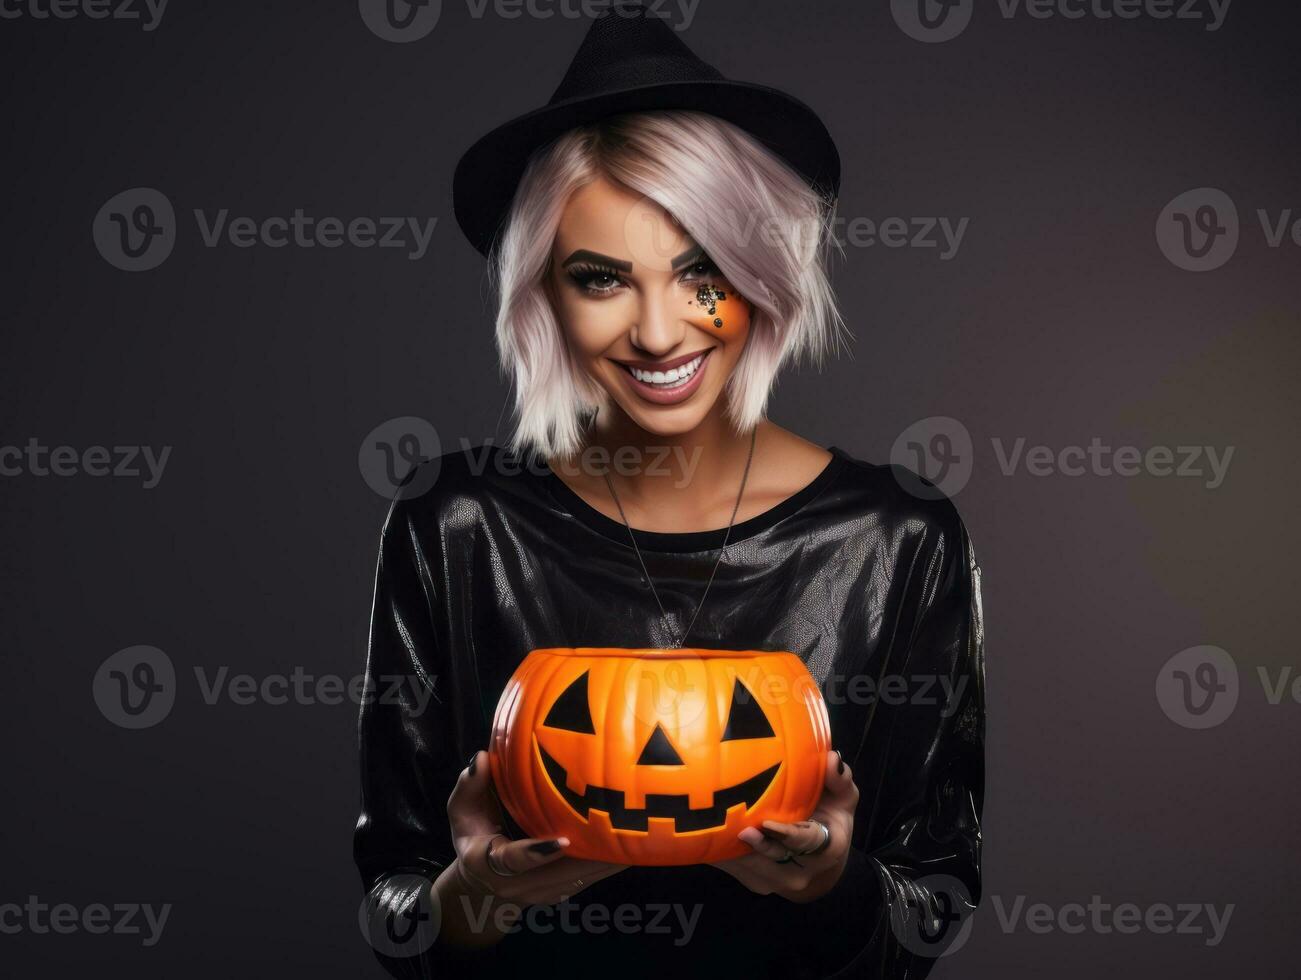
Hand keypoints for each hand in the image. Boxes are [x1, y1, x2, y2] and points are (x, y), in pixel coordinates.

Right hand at [446, 750, 629, 915]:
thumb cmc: (473, 836)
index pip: (513, 860)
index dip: (537, 851)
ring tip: (632, 833)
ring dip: (605, 859)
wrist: (481, 886)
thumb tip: (481, 758)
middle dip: (589, 854)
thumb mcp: (462, 811)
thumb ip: (469, 785)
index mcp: (487, 862)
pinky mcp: (560, 894)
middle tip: (618, 828)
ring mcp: (540, 894)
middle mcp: (515, 885)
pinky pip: (587, 878)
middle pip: (559, 874)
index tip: (563, 840)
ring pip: (578, 879)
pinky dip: (607, 862)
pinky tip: (630, 843)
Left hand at [708, 749, 857, 902]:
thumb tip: (831, 758)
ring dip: (732, 849)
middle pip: (774, 857)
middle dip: (754, 845)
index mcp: (827, 847)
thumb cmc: (830, 819)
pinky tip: (706, 836)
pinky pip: (737, 869)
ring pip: (751, 867)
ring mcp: (777, 881)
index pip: (807, 841)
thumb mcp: (842, 798)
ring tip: (712, 828)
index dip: (787, 834)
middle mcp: (802, 870)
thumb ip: (839, 778)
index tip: (767, 823)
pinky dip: (722, 854)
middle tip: (735, 828)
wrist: (819, 861)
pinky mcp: (757, 882)